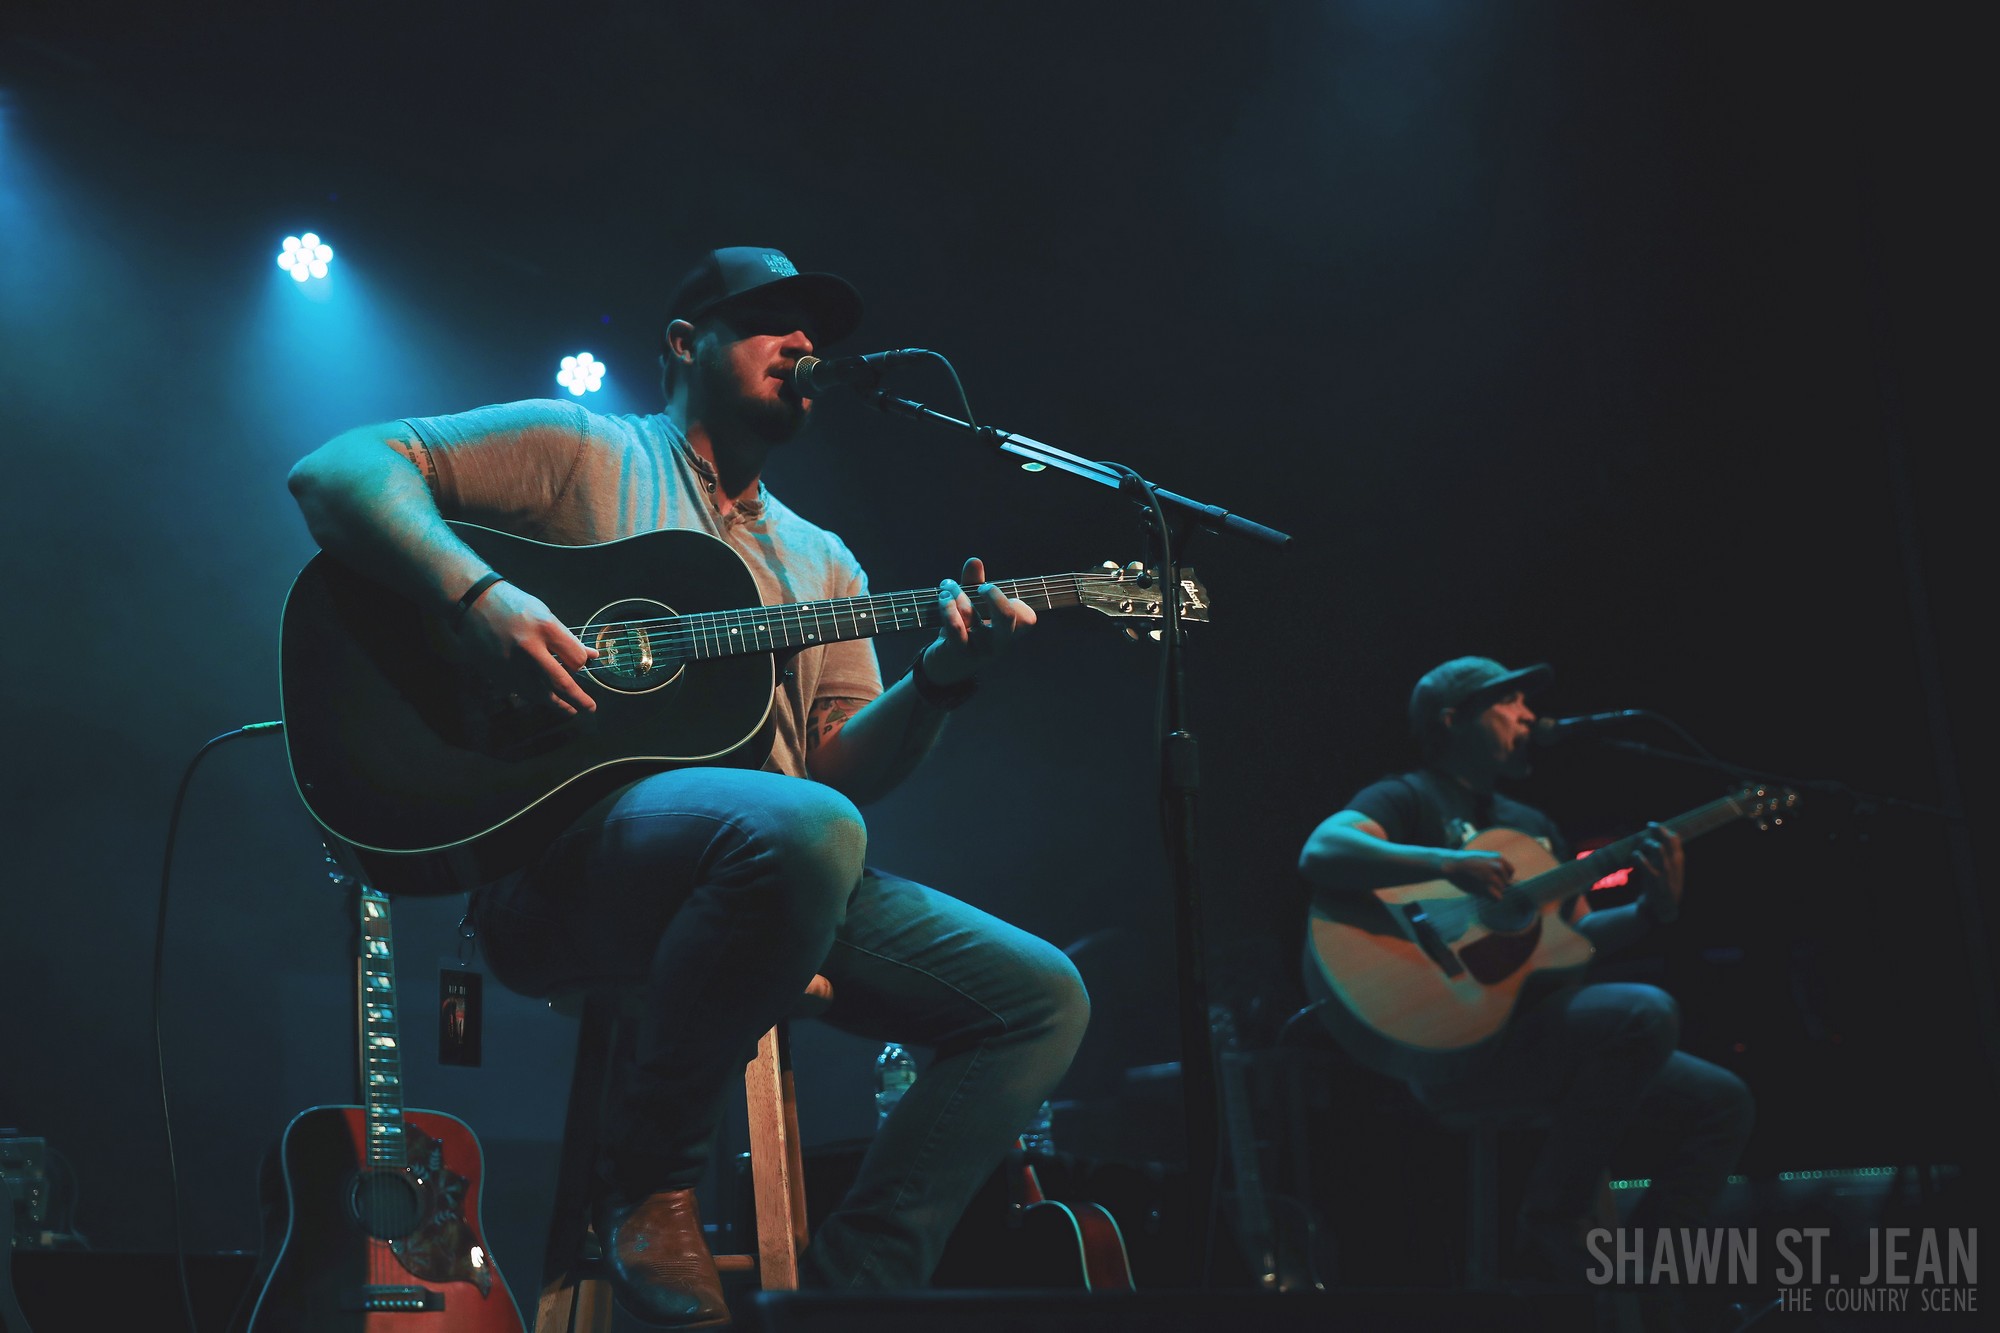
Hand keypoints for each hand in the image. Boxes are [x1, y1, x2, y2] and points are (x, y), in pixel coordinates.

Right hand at [460, 581, 598, 714]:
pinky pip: (521, 692)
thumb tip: (593, 655)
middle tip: (590, 708)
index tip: (580, 664)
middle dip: (579, 699)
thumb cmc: (513, 605)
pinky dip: (535, 697)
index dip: (582, 664)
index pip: (576, 658)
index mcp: (545, 628)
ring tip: (570, 710)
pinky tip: (544, 699)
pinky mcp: (497, 673)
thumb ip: (568, 638)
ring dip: (558, 704)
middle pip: (560, 683)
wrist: (472, 604)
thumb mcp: (545, 613)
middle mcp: (529, 649)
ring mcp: (511, 664)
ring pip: (540, 694)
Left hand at [925, 557, 1035, 683]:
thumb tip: (975, 561)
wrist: (944, 665)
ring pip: (972, 616)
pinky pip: (956, 629)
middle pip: (1008, 617)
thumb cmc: (964, 631)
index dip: (1017, 603)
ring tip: (947, 586)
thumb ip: (974, 583)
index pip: (1027, 619)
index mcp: (1009, 632)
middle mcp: (999, 642)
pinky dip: (948, 610)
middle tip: (982, 587)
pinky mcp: (959, 653)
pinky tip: (943, 598)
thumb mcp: (971, 606)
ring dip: (958, 595)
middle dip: (993, 595)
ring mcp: (980, 650)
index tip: (994, 593)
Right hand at [1443, 849, 1514, 900]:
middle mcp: (1497, 866)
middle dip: (1497, 885)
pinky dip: (1492, 898)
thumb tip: (1513, 883)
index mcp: (1498, 858)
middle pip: (1506, 883)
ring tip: (1478, 886)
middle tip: (1480, 882)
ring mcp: (1491, 877)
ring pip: (1502, 890)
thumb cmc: (1465, 863)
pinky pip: (1498, 898)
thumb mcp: (1483, 858)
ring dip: (1492, 891)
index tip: (1490, 877)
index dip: (1502, 877)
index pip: (1511, 872)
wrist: (1450, 864)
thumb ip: (1495, 866)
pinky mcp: (1485, 887)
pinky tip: (1481, 893)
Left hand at [1632, 821, 1683, 922]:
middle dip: (1657, 829)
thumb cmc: (1663, 888)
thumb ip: (1667, 857)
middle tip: (1648, 826)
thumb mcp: (1671, 871)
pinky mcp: (1653, 878)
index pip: (1675, 839)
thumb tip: (1657, 839)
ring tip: (1640, 848)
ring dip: (1646, 844)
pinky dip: (1636, 856)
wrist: (1662, 910)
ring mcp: (1664, 871)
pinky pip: (1642, 860)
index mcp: (1679, 861)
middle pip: (1667, 839)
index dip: (1664, 830)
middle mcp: (1674, 864)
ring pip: (1656, 847)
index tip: (1654, 826)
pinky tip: (1633, 857)